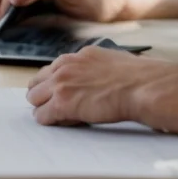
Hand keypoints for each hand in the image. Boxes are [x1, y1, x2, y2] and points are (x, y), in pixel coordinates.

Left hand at [26, 46, 167, 125]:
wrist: (142, 86)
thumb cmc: (137, 78)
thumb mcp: (112, 63)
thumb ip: (95, 68)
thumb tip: (95, 79)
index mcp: (79, 56)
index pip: (52, 69)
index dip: (56, 85)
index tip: (63, 94)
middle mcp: (66, 66)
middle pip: (37, 83)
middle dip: (45, 96)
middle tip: (59, 107)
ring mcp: (61, 84)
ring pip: (34, 99)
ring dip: (47, 109)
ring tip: (66, 116)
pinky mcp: (61, 103)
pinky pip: (41, 117)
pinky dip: (52, 122)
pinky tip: (70, 122)